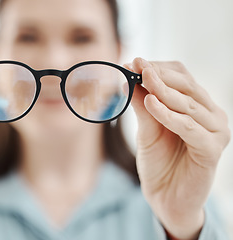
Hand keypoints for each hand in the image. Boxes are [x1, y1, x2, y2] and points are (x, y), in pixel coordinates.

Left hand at [126, 58, 229, 238]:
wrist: (165, 196)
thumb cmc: (158, 161)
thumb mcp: (147, 128)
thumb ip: (142, 104)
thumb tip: (130, 76)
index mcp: (197, 106)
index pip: (182, 76)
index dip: (158, 68)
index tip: (134, 60)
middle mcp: (210, 115)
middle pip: (187, 85)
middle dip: (159, 74)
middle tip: (136, 64)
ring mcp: (215, 131)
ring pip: (188, 103)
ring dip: (162, 90)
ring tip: (140, 78)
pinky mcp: (212, 149)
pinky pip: (188, 127)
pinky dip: (169, 115)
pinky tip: (150, 104)